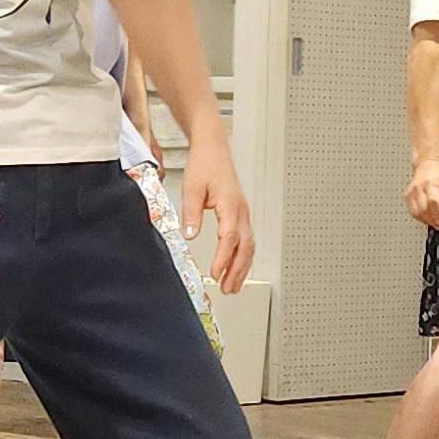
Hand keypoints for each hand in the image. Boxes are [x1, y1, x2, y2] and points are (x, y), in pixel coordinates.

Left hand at [182, 137, 256, 296]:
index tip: (215, 273)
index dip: (223, 258)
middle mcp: (241, 211)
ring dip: (242, 267)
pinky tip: (237, 266)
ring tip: (232, 285)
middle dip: (237, 271)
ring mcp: (244, 213)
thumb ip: (191, 213)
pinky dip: (243, 257)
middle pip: (245, 247)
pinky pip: (247, 239)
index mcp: (230, 205)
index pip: (230, 237)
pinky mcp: (241, 214)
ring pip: (249, 246)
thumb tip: (189, 235)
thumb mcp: (192, 188)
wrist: (213, 149)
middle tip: (228, 289)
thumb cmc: (205, 165)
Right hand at [408, 161, 438, 231]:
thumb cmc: (437, 174)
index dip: (438, 214)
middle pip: (424, 210)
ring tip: (435, 222)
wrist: (426, 165)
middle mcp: (418, 188)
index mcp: (430, 183)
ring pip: (417, 213)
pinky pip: (413, 212)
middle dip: (433, 220)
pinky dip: (420, 218)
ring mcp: (411, 193)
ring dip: (426, 221)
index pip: (433, 201)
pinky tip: (427, 218)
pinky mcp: (407, 197)